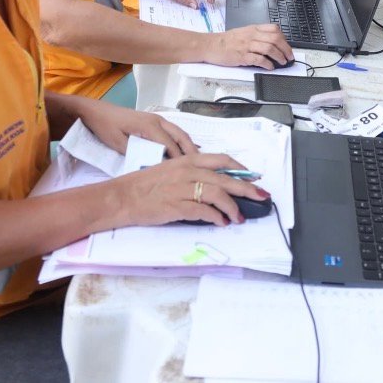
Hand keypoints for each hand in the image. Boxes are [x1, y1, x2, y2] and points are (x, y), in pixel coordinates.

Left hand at [77, 102, 199, 157]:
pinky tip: (184, 150)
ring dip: (188, 145)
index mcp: (149, 126)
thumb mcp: (116, 142)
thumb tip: (150, 164)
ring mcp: (156, 118)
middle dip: (191, 151)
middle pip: (180, 136)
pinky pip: (172, 130)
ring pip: (179, 132)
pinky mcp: (152, 120)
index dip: (179, 158)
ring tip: (197, 160)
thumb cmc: (104, 126)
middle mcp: (157, 120)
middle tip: (200, 166)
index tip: (187, 172)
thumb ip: (134, 152)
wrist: (94, 111)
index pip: (170, 144)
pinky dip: (181, 140)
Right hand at [108, 152, 267, 226]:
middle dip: (247, 188)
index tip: (253, 176)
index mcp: (187, 160)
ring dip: (233, 208)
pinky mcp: (177, 206)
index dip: (240, 168)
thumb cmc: (144, 185)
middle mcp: (188, 171)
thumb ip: (191, 172)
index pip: (222, 160)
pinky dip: (217, 218)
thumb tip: (214, 183)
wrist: (122, 197)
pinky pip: (205, 212)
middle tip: (261, 196)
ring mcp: (183, 188)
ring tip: (238, 218)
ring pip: (219, 195)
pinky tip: (221, 223)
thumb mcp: (170, 170)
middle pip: (226, 178)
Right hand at [202, 24, 293, 69]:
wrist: (210, 45)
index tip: (287, 47)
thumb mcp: (243, 32)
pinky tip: (270, 67)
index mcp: (253, 29)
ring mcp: (247, 46)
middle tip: (289, 57)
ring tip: (282, 63)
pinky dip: (267, 64)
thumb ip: (257, 35)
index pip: (274, 29)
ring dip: (279, 57)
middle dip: (286, 49)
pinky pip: (259, 59)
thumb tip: (271, 43)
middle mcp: (252, 36)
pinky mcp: (242, 56)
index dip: (284, 38)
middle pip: (275, 39)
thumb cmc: (226, 41)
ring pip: (269, 48)